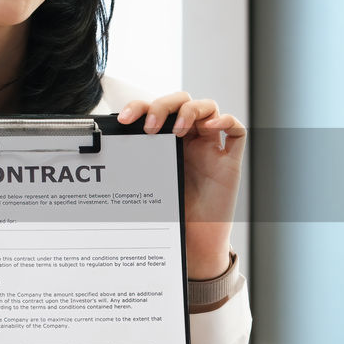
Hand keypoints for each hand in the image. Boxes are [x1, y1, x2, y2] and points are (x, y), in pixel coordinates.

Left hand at [118, 92, 245, 278]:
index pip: (155, 110)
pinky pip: (237, 131)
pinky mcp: (229, 160)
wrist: (194, 242)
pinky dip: (226, 121)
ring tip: (178, 129)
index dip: (140, 106)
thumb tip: (106, 154)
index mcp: (166, 140)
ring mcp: (211, 147)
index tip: (124, 119)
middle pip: (181, 101)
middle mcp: (189, 139)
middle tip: (150, 127)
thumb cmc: (171, 213)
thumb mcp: (147, 184)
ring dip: (191, 111)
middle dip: (163, 106)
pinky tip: (212, 127)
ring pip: (208, 107)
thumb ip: (136, 164)